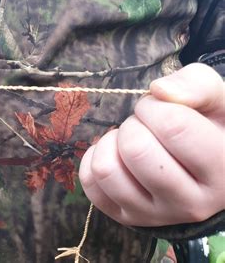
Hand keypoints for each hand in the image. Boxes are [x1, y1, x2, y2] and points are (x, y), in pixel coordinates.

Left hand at [79, 63, 224, 225]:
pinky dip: (94, 158)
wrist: (205, 171)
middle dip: (133, 124)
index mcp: (224, 170)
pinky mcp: (127, 218)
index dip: (155, 106)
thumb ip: (196, 85)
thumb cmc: (209, 128)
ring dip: (111, 142)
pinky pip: (90, 183)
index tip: (158, 106)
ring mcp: (156, 216)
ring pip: (106, 170)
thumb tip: (158, 90)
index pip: (173, 126)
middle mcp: (192, 204)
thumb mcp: (218, 100)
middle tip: (145, 125)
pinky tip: (116, 154)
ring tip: (130, 140)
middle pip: (135, 150)